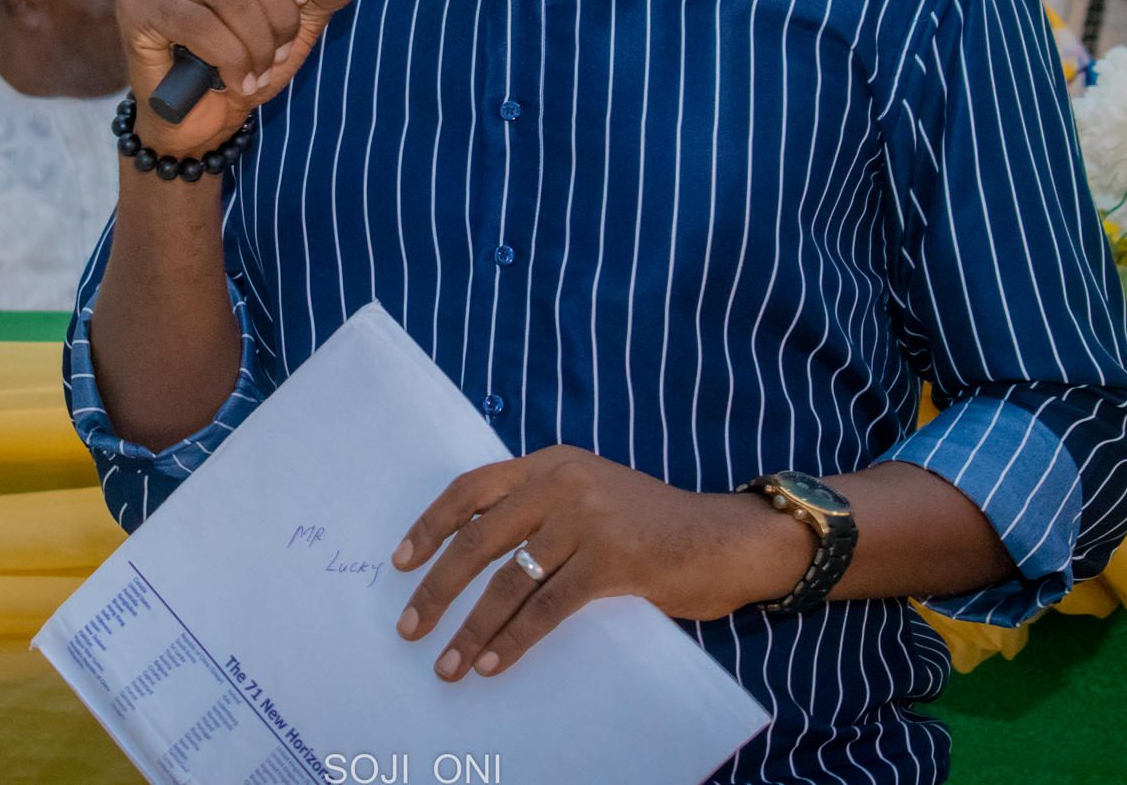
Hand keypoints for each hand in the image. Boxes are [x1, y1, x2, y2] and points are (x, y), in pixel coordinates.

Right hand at [115, 0, 357, 155]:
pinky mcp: (135, 1)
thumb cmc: (246, 58)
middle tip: (278, 54)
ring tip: (259, 72)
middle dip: (281, 20)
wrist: (196, 115)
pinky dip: (230, 59)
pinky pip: (199, 25)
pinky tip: (237, 80)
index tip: (302, 0)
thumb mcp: (301, 25)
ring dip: (257, 46)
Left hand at [391, 446, 810, 680]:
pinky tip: (491, 663)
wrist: (725, 538)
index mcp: (551, 463)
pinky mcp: (612, 559)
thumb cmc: (653, 526)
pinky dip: (513, 640)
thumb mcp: (591, 497)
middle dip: (438, 587)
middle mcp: (563, 483)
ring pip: (509, 581)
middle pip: (479, 538)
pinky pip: (547, 608)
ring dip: (471, 627)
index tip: (401, 562)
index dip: (431, 525)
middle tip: (409, 624)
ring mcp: (588, 519)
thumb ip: (542, 510)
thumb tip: (473, 556)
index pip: (472, 488)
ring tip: (445, 662)